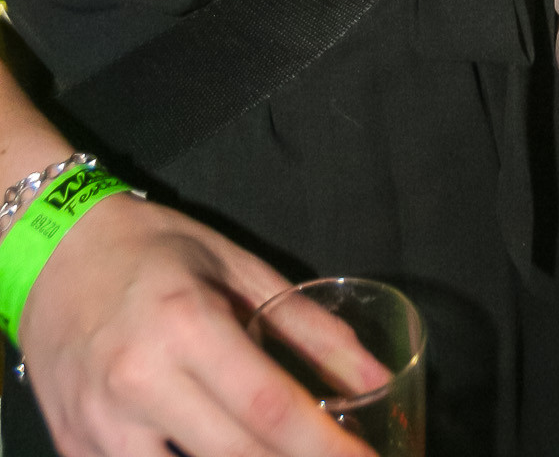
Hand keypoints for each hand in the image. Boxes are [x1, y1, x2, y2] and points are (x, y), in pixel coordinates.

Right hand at [20, 191, 376, 456]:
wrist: (54, 253)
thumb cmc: (155, 251)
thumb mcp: (236, 268)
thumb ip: (308, 328)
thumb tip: (376, 376)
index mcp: (188, 325)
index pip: (269, 407)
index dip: (326, 448)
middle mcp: (140, 382)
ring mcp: (100, 426)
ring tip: (274, 456)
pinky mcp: (74, 450)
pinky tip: (208, 452)